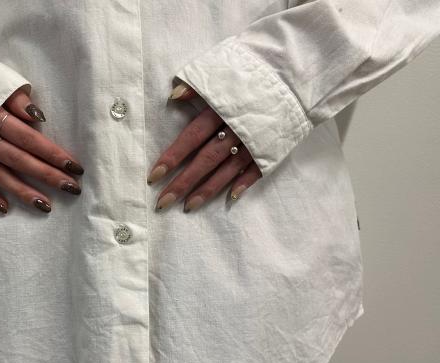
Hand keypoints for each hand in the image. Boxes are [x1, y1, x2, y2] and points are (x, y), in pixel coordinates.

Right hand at [0, 87, 84, 214]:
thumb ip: (16, 98)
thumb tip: (38, 117)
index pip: (29, 138)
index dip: (53, 153)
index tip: (75, 167)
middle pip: (18, 159)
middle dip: (46, 175)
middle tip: (71, 188)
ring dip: (22, 191)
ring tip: (46, 206)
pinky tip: (5, 207)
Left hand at [147, 81, 261, 211]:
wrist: (297, 74)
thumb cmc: (254, 70)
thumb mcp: (223, 68)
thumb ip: (197, 84)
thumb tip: (173, 96)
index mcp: (221, 109)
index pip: (191, 137)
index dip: (172, 157)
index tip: (154, 176)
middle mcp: (236, 129)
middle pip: (205, 160)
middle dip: (183, 182)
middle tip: (163, 202)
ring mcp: (255, 142)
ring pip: (227, 170)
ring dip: (207, 189)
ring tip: (188, 206)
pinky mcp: (272, 149)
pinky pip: (256, 170)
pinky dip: (244, 184)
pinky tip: (230, 198)